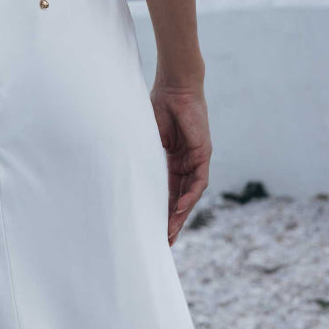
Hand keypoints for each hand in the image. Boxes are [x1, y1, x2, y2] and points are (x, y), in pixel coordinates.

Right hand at [148, 81, 211, 246]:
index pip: (167, 191)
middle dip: (172, 220)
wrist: (174, 86)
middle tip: (165, 242)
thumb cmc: (157, 105)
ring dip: (181, 214)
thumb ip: (143, 156)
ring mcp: (196, 159)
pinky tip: (179, 209)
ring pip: (190, 194)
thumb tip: (125, 174)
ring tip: (171, 232)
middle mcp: (186, 162)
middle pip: (180, 197)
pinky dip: (189, 196)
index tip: (153, 230)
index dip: (161, 210)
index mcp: (171, 159)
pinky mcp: (203, 153)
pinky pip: (198, 181)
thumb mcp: (146, 138)